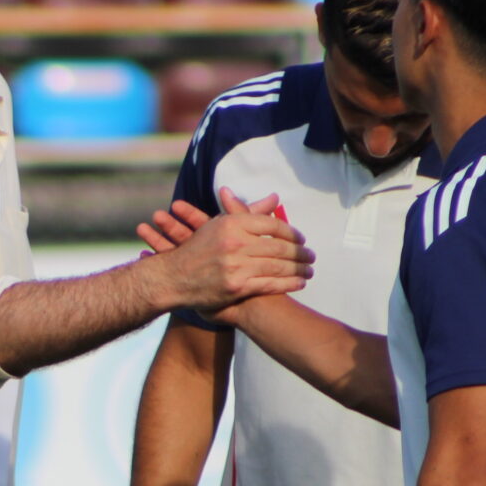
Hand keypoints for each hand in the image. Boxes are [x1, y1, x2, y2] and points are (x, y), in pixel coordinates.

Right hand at [145, 190, 311, 312]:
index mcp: (232, 223)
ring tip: (310, 270)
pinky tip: (300, 283)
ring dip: (299, 269)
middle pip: (279, 246)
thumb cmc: (197, 250)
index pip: (273, 225)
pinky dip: (288, 284)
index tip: (301, 239)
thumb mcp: (219, 224)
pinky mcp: (237, 286)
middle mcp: (235, 242)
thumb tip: (274, 198)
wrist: (173, 277)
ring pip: (278, 266)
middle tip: (312, 256)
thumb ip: (249, 212)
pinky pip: (270, 284)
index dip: (292, 233)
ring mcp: (236, 266)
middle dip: (300, 253)